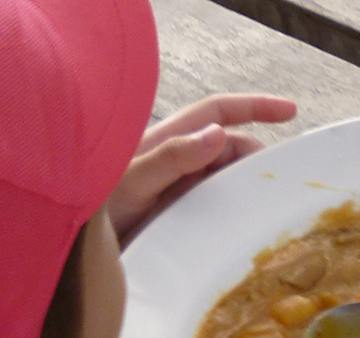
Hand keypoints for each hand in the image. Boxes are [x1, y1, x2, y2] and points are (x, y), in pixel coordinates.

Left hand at [106, 94, 297, 242]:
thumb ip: (171, 157)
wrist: (69, 254)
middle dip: (251, 156)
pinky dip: (229, 207)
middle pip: (227, 145)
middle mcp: (174, 159)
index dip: (255, 106)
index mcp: (165, 140)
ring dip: (240, 184)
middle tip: (269, 180)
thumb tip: (218, 133)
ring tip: (252, 203)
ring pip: (222, 175)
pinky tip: (234, 222)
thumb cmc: (89, 210)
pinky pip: (213, 204)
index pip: (217, 111)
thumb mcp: (130, 181)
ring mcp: (175, 187)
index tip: (290, 111)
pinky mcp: (176, 215)